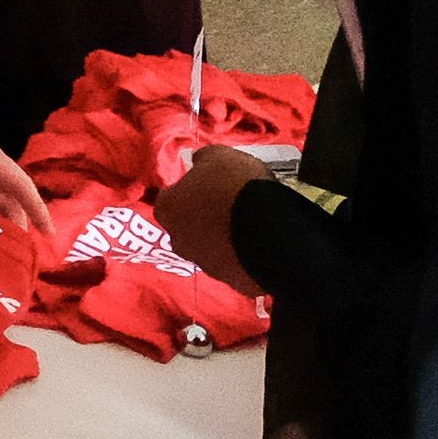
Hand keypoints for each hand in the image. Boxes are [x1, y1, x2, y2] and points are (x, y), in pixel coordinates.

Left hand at [155, 142, 270, 294]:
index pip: (171, 197)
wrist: (270, 231)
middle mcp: (178, 241)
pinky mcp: (230, 282)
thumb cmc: (236, 186)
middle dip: (203, 217)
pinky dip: (242, 255)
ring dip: (223, 238)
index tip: (209, 185)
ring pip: (209, 248)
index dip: (190, 190)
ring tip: (249, 223)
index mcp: (167, 208)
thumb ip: (203, 159)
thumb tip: (197, 162)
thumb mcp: (219, 156)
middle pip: (187, 226)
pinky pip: (233, 265)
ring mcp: (203, 265)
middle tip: (229, 204)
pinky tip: (260, 242)